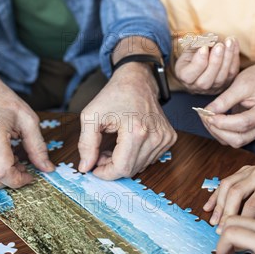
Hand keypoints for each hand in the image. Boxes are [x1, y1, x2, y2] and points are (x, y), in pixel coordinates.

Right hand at [0, 73, 53, 190]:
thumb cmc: (3, 103)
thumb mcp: (28, 120)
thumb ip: (38, 147)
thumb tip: (48, 169)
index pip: (1, 172)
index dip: (18, 180)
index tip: (30, 175)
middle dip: (10, 182)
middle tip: (21, 166)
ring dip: (0, 178)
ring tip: (11, 159)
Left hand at [78, 63, 176, 179]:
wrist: (137, 81)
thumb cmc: (114, 95)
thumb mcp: (91, 116)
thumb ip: (86, 144)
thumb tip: (85, 167)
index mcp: (136, 131)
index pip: (122, 168)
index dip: (105, 173)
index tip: (94, 166)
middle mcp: (155, 136)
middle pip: (131, 169)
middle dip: (112, 166)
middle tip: (101, 153)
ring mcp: (164, 138)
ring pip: (140, 166)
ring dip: (124, 161)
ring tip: (114, 146)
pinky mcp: (169, 138)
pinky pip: (150, 159)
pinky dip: (136, 156)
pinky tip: (128, 143)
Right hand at [175, 37, 239, 94]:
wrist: (203, 60)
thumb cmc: (193, 53)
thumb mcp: (189, 46)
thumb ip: (196, 44)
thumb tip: (208, 39)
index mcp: (185, 77)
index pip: (189, 75)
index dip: (198, 61)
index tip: (204, 46)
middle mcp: (198, 86)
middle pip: (206, 80)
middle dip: (215, 61)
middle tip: (219, 45)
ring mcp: (213, 87)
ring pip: (222, 77)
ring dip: (227, 58)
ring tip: (229, 41)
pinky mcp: (226, 83)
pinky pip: (232, 72)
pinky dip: (235, 56)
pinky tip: (234, 42)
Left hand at [200, 63, 254, 147]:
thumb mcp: (241, 84)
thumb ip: (225, 99)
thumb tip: (208, 112)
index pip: (244, 123)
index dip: (224, 122)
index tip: (208, 114)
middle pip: (239, 139)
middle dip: (219, 130)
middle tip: (205, 116)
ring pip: (233, 142)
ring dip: (217, 132)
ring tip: (207, 117)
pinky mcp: (247, 133)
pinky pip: (231, 139)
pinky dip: (219, 132)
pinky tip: (212, 120)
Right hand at [203, 154, 254, 229]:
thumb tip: (254, 225)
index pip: (252, 204)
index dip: (243, 221)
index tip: (238, 235)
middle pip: (235, 193)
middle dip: (226, 213)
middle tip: (220, 231)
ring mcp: (250, 170)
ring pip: (227, 185)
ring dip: (218, 205)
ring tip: (213, 221)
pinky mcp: (245, 170)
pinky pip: (226, 181)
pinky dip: (216, 194)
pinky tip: (208, 207)